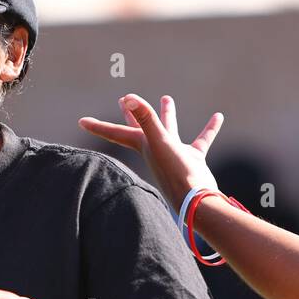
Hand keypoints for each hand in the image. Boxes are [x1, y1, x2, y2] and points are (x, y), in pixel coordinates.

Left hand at [79, 94, 222, 207]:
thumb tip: (127, 98)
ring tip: (166, 98)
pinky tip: (217, 117)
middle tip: (121, 101)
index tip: (81, 121)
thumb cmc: (175, 173)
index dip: (99, 127)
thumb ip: (145, 119)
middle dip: (131, 116)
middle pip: (139, 129)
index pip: (116, 133)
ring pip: (169, 131)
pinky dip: (209, 129)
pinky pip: (200, 141)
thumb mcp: (159, 141)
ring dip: (167, 115)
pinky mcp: (193, 161)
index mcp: (143, 146)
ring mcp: (174, 156)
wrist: (197, 201)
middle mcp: (156, 151)